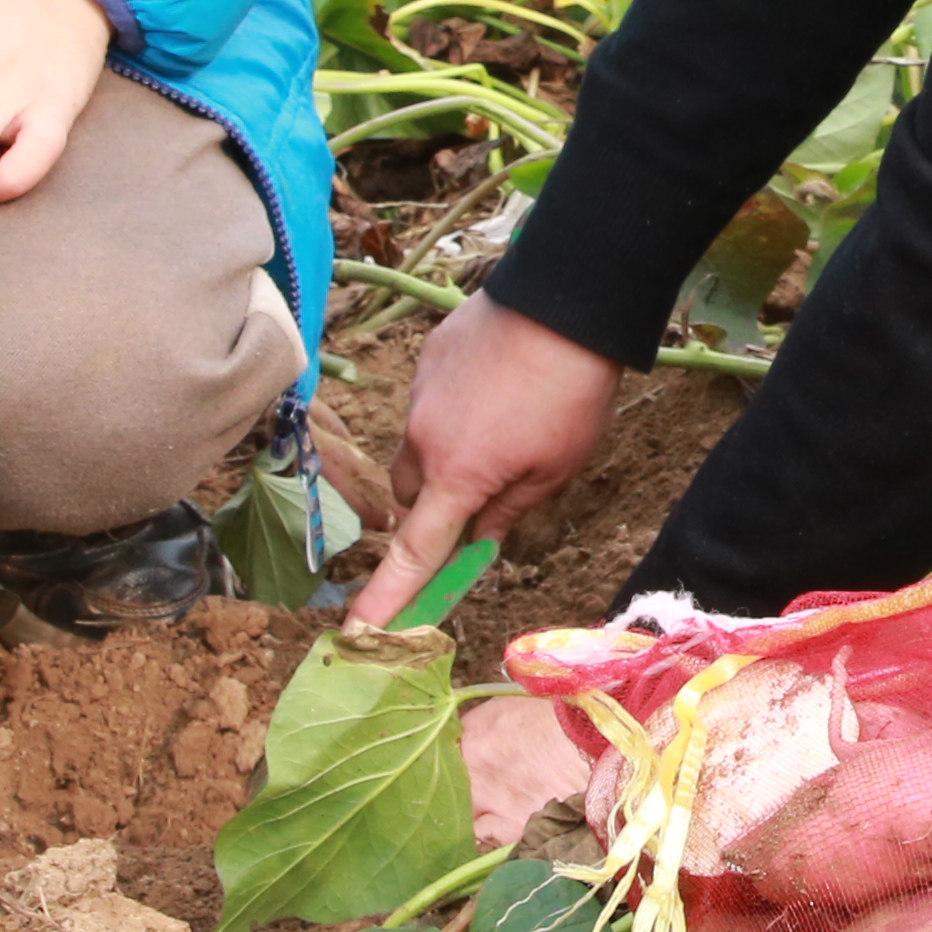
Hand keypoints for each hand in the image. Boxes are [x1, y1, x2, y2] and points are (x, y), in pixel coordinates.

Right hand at [342, 294, 620, 626]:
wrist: (563, 301)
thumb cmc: (571, 394)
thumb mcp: (555, 469)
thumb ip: (508, 509)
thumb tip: (478, 535)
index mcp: (457, 477)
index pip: (414, 553)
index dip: (387, 598)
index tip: (361, 630)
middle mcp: (423, 439)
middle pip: (409, 496)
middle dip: (433, 508)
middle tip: (482, 497)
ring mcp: (419, 396)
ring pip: (416, 448)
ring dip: (443, 458)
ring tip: (502, 431)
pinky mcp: (427, 361)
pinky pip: (428, 403)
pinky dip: (452, 412)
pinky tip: (498, 390)